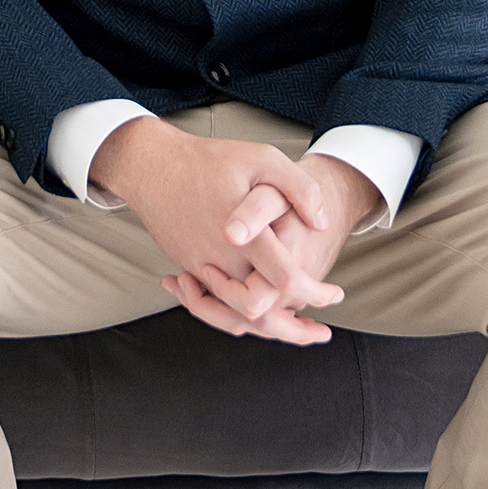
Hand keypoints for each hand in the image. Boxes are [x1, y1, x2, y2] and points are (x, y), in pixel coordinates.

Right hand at [92, 119, 342, 344]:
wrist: (152, 167)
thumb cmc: (209, 160)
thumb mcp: (262, 158)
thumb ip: (298, 189)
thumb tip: (321, 223)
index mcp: (244, 235)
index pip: (284, 279)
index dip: (316, 292)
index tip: (335, 294)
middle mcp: (220, 259)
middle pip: (260, 311)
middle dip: (294, 328)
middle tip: (320, 331)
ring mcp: (200, 267)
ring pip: (234, 316)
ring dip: (268, 328)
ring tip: (297, 325)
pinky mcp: (189, 268)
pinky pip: (215, 304)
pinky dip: (240, 314)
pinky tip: (265, 308)